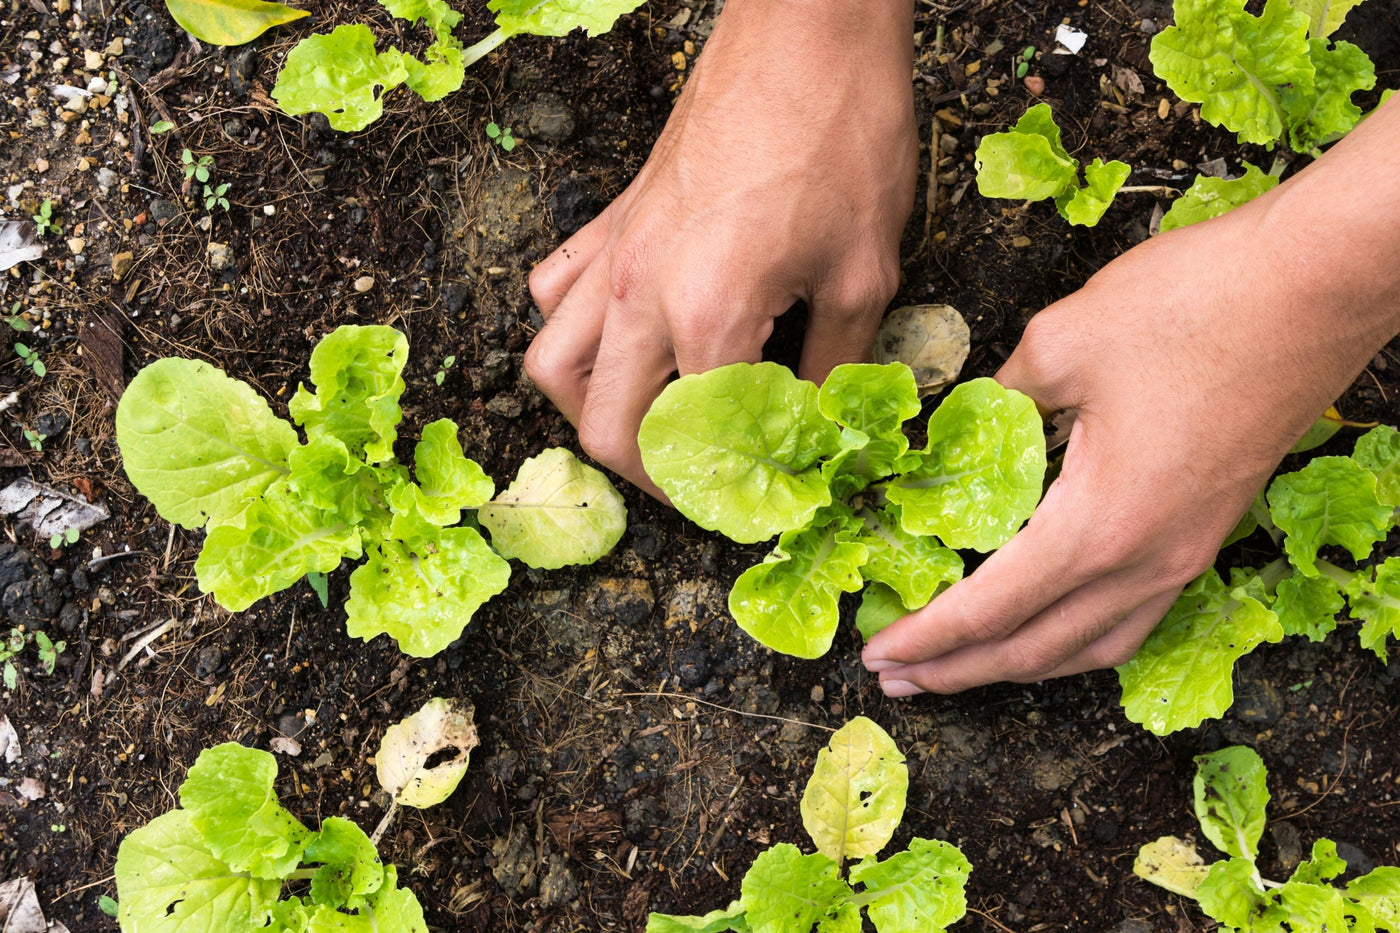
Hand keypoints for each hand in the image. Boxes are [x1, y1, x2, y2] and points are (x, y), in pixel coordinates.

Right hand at [525, 0, 917, 495]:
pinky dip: (573, 332)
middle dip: (650, 476)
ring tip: (647, 422)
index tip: (763, 500)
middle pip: (604, 427)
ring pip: (552, 365)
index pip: (694, 443)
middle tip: (702, 483)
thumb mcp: (864, 272)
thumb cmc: (844, 138)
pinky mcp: (612, 218)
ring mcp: (615, 253)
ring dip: (592, 411)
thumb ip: (835, 367)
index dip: (730, 490)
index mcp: (708, 316)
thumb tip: (819, 429)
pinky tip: (621, 338)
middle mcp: (641, 293)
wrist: (805, 32)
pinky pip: (557, 292)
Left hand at [862, 147, 1399, 693]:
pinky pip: (1131, 619)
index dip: (926, 637)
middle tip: (896, 678)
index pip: (989, 609)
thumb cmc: (1193, 307)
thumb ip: (999, 400)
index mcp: (1097, 526)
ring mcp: (1185, 555)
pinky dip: (1075, 640)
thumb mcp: (1061, 342)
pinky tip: (1049, 628)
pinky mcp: (1208, 534)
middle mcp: (1144, 562)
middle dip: (958, 670)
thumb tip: (965, 425)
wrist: (1318, 286)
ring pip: (1089, 647)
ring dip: (1017, 665)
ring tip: (960, 668)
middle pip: (1035, 650)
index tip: (876, 653)